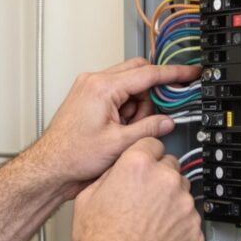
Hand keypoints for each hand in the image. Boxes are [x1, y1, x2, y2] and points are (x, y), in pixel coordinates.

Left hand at [28, 59, 199, 196]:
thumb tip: (167, 122)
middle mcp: (94, 81)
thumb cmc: (73, 156)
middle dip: (150, 97)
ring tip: (124, 133)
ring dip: (135, 107)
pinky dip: (123, 110)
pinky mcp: (87, 98)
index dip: (173, 74)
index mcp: (102, 87)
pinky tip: (117, 130)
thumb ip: (149, 129)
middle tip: (151, 119)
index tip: (190, 73)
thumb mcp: (119, 144)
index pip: (148, 74)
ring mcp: (89, 88)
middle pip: (138, 75)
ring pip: (128, 86)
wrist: (50, 167)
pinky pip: (116, 95)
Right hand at [71, 138, 203, 240]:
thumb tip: (115, 174)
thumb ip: (108, 177)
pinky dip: (178, 226)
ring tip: (150, 223)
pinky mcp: (195, 229)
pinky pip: (189, 221)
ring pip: (183, 194)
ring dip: (170, 203)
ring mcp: (184, 205)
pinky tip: (159, 238)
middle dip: (159, 179)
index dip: (145, 154)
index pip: (151, 143)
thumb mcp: (87, 199)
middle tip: (144, 198)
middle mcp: (165, 180)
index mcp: (137, 166)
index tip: (145, 163)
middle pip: (171, 166)